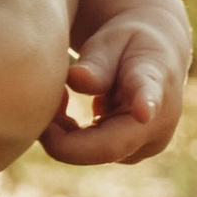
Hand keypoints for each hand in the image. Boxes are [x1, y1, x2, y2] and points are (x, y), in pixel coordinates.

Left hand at [44, 9, 190, 164]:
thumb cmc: (127, 44)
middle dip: (60, 134)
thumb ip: (97, 62)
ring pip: (91, 154)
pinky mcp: (128, 154)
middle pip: (104, 146)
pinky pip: (89, 153)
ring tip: (57, 97)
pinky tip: (62, 110)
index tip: (143, 111)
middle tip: (39, 104)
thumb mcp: (112, 42)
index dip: (145, 104)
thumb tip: (75, 79)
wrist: (152, 58)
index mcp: (156, 84)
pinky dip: (68, 136)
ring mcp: (144, 147)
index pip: (150, 95)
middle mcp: (157, 125)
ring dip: (62, 134)